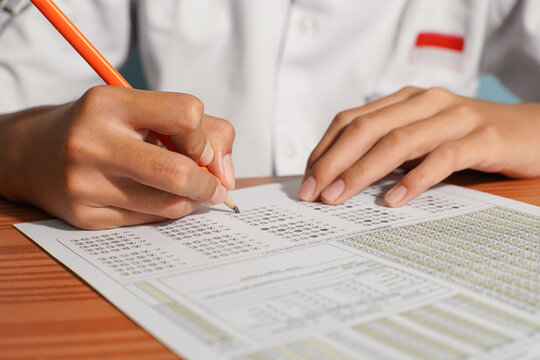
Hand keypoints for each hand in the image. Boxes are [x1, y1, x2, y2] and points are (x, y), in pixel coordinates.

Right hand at [0, 86, 234, 228]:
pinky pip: (149, 221)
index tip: (199, 148)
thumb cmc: (104, 128)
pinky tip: (151, 197)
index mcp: (110, 104)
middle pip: (179, 172)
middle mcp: (92, 143)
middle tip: (213, 186)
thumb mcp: (143, 111)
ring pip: (170, 205)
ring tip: (182, 190)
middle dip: (208, 184)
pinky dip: (163, 211)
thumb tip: (227, 176)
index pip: (187, 115)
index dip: (203, 137)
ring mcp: (85, 184)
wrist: (34, 154)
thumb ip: (202, 130)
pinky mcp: (85, 217)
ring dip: (189, 200)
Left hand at [298, 86, 539, 205]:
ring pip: (398, 141)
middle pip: (366, 129)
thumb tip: (341, 178)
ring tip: (339, 198)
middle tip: (312, 193)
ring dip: (363, 171)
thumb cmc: (468, 140)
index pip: (351, 121)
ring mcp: (454, 117)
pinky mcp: (483, 138)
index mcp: (404, 101)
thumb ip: (388, 150)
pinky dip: (414, 179)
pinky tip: (394, 201)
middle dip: (333, 162)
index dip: (324, 149)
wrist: (533, 132)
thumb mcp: (421, 139)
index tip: (306, 179)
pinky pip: (442, 158)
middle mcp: (425, 102)